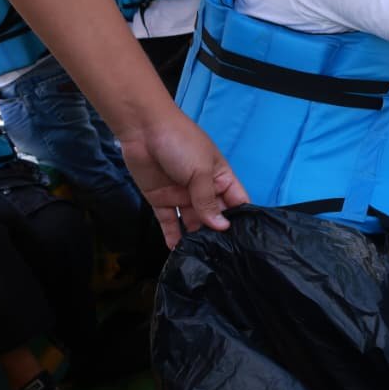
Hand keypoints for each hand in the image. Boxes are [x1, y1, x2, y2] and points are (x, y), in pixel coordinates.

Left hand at [116, 106, 249, 247]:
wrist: (144, 131)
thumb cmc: (182, 144)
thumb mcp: (201, 171)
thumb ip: (208, 201)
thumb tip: (221, 227)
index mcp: (220, 178)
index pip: (236, 202)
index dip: (240, 219)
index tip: (245, 242)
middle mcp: (203, 189)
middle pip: (214, 216)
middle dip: (218, 233)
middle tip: (222, 257)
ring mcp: (181, 196)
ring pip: (192, 222)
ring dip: (196, 237)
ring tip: (201, 258)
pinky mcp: (161, 201)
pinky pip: (169, 223)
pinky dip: (173, 237)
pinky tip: (178, 253)